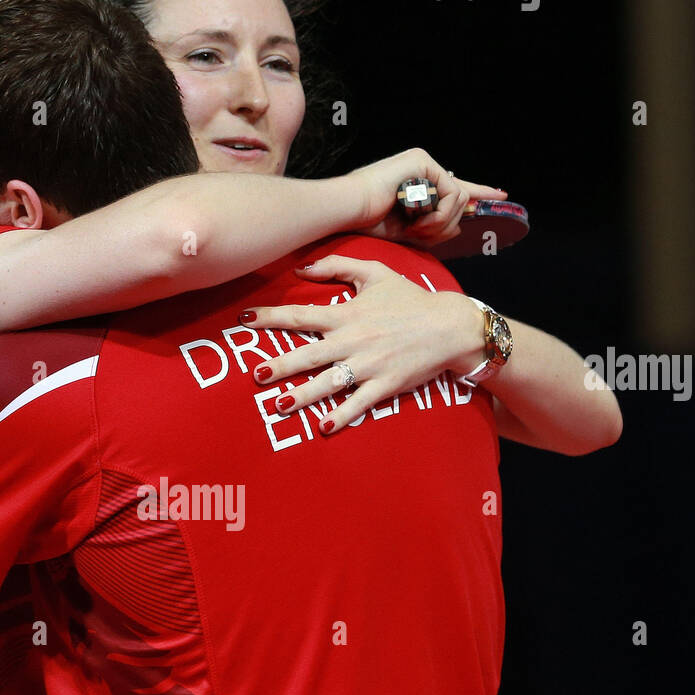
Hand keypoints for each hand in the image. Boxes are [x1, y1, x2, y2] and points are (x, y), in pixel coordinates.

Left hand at [245, 256, 484, 432]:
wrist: (450, 326)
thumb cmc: (410, 299)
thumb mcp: (375, 272)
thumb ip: (337, 266)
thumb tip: (301, 268)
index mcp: (347, 314)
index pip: (301, 315)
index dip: (270, 317)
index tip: (244, 320)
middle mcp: (353, 340)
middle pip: (308, 354)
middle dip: (279, 366)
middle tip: (254, 375)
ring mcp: (369, 365)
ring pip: (329, 382)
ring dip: (303, 396)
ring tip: (279, 406)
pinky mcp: (386, 385)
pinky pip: (359, 403)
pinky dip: (342, 415)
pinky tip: (324, 428)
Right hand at [352, 147, 504, 249]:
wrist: (348, 211)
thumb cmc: (367, 223)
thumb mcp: (408, 232)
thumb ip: (434, 228)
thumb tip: (458, 227)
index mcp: (418, 181)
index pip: (455, 187)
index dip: (478, 192)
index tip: (500, 195)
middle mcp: (423, 168)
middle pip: (459, 198)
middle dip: (445, 225)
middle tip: (422, 234)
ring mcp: (423, 162)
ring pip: (458, 198)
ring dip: (440, 223)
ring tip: (416, 228)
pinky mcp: (423, 161)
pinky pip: (451, 193)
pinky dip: (438, 214)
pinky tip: (417, 218)